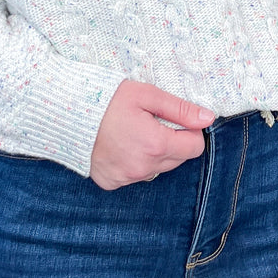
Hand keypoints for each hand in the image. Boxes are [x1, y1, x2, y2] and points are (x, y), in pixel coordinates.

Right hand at [88, 81, 214, 190]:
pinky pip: (135, 175)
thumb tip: (207, 118)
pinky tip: (122, 146)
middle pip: (178, 159)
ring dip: (154, 153)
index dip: (190, 131)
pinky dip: (134, 162)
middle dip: (173, 141)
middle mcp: (144, 167)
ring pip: (158, 168)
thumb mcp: (147, 95)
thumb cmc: (108, 100)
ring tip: (134, 133)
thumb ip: (180, 109)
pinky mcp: (112, 182)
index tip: (176, 120)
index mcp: (156, 144)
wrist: (69, 114)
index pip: (195, 147)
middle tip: (152, 123)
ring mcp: (127, 178)